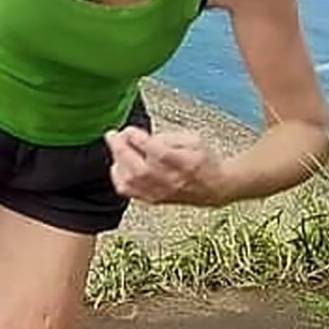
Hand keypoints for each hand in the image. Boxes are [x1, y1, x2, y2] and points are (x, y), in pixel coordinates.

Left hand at [104, 126, 225, 206]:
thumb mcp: (192, 139)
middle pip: (135, 166)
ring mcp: (158, 191)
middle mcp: (168, 179)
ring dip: (117, 161)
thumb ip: (167, 137)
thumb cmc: (203, 160)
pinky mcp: (152, 199)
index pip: (152, 149)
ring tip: (118, 149)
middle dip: (119, 148)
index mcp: (181, 161)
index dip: (136, 137)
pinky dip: (118, 176)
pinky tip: (120, 166)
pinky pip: (127, 190)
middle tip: (114, 135)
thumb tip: (143, 137)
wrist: (214, 186)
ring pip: (128, 180)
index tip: (129, 130)